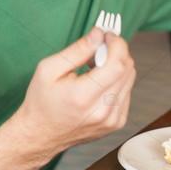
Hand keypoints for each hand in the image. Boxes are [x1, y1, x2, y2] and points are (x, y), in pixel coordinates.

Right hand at [13, 28, 135, 156]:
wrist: (40, 135)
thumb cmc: (41, 102)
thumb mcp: (48, 69)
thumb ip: (77, 50)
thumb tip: (98, 34)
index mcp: (83, 96)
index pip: (117, 65)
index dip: (117, 45)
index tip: (108, 36)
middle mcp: (102, 110)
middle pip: (127, 70)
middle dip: (117, 52)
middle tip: (98, 48)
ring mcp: (112, 120)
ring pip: (130, 80)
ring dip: (117, 66)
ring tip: (94, 68)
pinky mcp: (116, 123)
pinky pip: (126, 92)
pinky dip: (116, 81)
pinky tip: (98, 83)